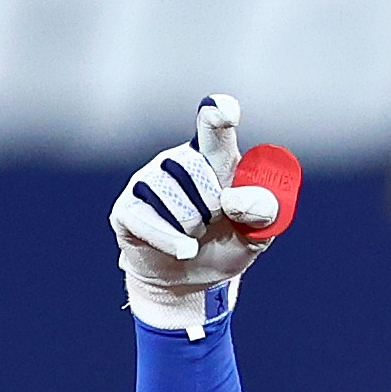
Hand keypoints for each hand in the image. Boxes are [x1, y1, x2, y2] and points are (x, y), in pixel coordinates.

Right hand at [112, 93, 289, 337]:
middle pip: (197, 170)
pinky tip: (185, 250)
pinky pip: (150, 221)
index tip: (225, 110)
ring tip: (195, 233)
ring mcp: (147, 182)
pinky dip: (173, 241)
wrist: (191, 282)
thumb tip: (240, 202)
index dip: (218, 115)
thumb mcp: (256, 234)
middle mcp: (176, 160)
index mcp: (213, 156)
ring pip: (175, 199)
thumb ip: (263, 214)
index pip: (214, 127)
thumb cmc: (225, 245)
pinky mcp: (127, 209)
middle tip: (214, 219)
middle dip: (214, 206)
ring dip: (194, 227)